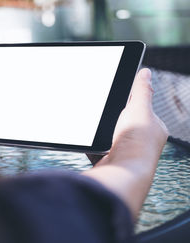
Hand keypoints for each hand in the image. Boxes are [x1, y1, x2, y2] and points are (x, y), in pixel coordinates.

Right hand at [83, 68, 167, 218]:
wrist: (121, 171)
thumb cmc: (136, 143)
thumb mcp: (140, 109)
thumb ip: (142, 90)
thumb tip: (146, 72)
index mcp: (153, 129)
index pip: (142, 109)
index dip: (130, 102)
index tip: (118, 97)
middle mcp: (140, 142)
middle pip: (122, 122)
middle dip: (113, 118)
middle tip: (105, 112)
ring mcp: (124, 152)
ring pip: (109, 135)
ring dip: (102, 132)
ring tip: (98, 128)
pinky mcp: (108, 160)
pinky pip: (97, 148)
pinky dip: (92, 145)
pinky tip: (90, 141)